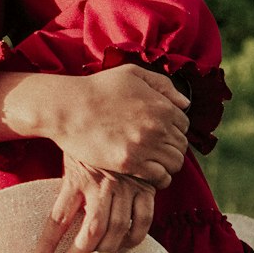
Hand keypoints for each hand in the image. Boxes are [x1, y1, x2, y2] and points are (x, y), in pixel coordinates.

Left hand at [33, 155, 156, 252]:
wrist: (116, 115)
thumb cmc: (87, 144)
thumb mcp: (69, 160)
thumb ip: (63, 188)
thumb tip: (50, 218)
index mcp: (77, 178)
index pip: (58, 219)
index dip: (48, 244)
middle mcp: (101, 185)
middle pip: (91, 231)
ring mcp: (126, 187)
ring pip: (117, 229)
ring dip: (106, 251)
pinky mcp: (145, 188)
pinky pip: (143, 221)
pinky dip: (135, 238)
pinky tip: (124, 245)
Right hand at [52, 64, 188, 187]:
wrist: (68, 107)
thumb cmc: (98, 88)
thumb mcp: (132, 73)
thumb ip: (162, 84)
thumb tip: (185, 103)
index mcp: (162, 106)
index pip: (185, 125)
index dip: (174, 130)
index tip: (161, 134)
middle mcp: (158, 127)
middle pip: (181, 146)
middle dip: (172, 148)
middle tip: (157, 151)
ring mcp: (145, 146)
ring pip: (175, 164)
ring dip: (168, 165)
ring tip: (155, 163)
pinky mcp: (129, 163)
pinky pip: (160, 177)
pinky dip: (160, 178)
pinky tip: (150, 174)